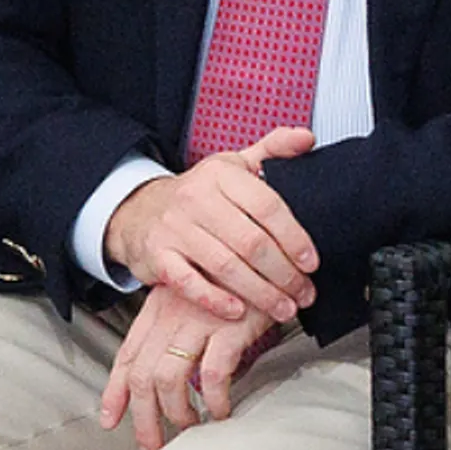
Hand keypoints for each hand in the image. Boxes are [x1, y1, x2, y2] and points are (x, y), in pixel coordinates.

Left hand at [97, 286, 283, 449]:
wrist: (274, 254)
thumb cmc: (240, 281)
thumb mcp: (199, 299)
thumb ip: (181, 331)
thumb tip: (176, 376)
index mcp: (159, 308)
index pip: (127, 355)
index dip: (114, 392)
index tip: (110, 420)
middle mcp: (172, 316)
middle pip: (143, 376)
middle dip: (143, 419)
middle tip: (153, 448)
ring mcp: (199, 321)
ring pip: (169, 379)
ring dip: (177, 413)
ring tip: (190, 429)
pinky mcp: (230, 328)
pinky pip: (212, 375)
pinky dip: (213, 400)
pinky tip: (220, 411)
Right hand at [104, 127, 320, 324]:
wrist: (139, 210)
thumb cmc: (199, 193)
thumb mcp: (233, 165)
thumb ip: (272, 150)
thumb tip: (308, 137)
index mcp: (222, 175)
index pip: (268, 206)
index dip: (295, 238)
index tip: (312, 263)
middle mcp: (197, 199)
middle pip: (251, 242)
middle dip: (284, 274)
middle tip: (304, 294)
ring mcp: (175, 228)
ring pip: (226, 266)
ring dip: (260, 293)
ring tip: (284, 308)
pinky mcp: (157, 256)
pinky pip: (189, 282)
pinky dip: (215, 299)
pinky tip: (239, 312)